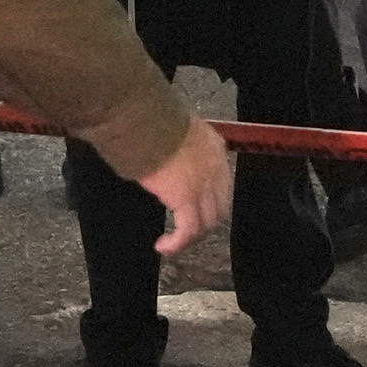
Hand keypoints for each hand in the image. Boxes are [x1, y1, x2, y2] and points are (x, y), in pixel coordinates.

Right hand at [133, 119, 229, 257]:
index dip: (209, 202)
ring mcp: (203, 184)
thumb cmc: (148, 120)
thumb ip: (176, 149)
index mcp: (213, 147)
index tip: (193, 210)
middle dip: (203, 223)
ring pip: (207, 222)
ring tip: (172, 243)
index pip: (221, 184)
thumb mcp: (172, 130)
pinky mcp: (187, 199)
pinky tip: (163, 247)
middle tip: (183, 232)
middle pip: (219, 207)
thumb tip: (164, 164)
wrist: (144, 120)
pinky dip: (177, 243)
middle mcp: (215, 167)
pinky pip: (188, 230)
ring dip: (191, 237)